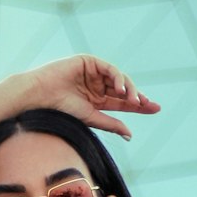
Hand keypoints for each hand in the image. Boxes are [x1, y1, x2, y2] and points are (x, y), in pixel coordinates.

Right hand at [24, 55, 160, 139]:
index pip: (124, 103)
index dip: (140, 105)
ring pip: (119, 79)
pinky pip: (108, 68)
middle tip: (150, 105)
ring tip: (134, 101)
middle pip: (125, 90)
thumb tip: (130, 135)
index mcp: (98, 101)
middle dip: (139, 97)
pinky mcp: (88, 61)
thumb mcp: (91, 118)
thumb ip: (110, 124)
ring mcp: (93, 73)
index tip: (156, 108)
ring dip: (129, 89)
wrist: (40, 97)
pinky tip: (121, 89)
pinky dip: (117, 78)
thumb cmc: (61, 110)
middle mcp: (98, 86)